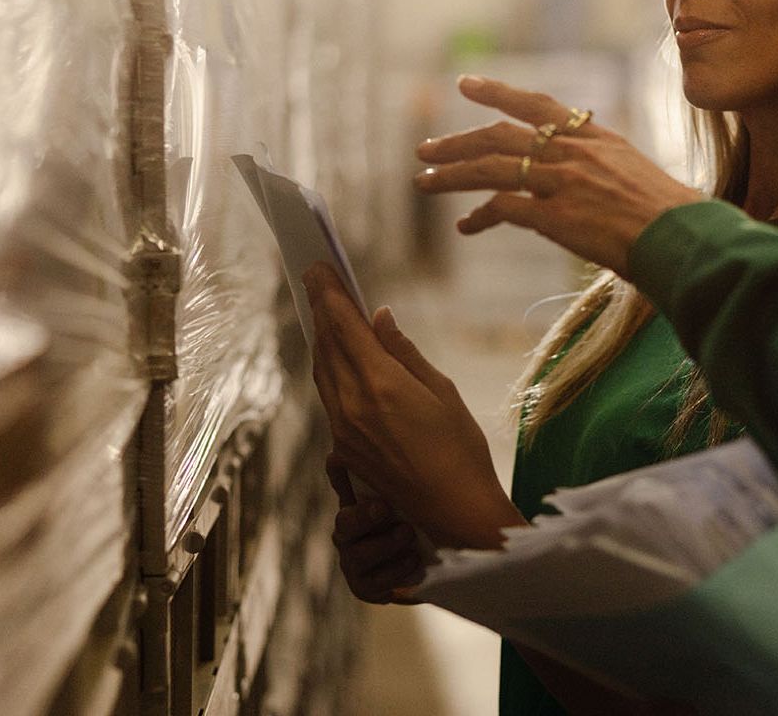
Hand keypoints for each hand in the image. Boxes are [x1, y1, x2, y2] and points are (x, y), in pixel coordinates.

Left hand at [305, 264, 523, 549]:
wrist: (453, 510)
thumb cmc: (461, 449)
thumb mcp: (442, 391)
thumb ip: (404, 352)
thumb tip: (379, 318)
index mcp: (380, 385)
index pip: (344, 327)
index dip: (329, 294)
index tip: (319, 267)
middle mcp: (352, 405)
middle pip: (326, 346)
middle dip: (320, 309)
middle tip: (316, 279)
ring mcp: (343, 429)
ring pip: (322, 371)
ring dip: (322, 338)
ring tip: (324, 312)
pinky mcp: (344, 447)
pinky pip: (328, 396)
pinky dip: (329, 368)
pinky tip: (337, 357)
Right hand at [325, 454, 425, 603]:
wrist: (435, 565)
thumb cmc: (420, 522)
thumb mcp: (414, 496)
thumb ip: (399, 474)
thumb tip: (378, 443)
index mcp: (358, 505)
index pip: (343, 484)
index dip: (341, 476)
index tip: (349, 466)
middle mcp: (349, 534)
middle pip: (345, 524)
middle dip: (364, 516)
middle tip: (385, 508)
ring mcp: (354, 562)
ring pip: (357, 556)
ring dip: (384, 545)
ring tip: (409, 535)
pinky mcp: (365, 587)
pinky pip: (371, 584)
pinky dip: (394, 573)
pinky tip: (414, 562)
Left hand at [412, 75, 702, 275]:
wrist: (683, 238)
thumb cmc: (671, 218)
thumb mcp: (636, 176)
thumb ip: (602, 169)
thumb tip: (582, 180)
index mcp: (595, 139)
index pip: (538, 106)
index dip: (498, 93)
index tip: (466, 84)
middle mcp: (574, 152)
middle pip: (501, 136)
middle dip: (458, 142)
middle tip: (425, 149)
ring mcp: (563, 181)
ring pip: (491, 168)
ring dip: (452, 175)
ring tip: (423, 182)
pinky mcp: (556, 215)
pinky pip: (504, 209)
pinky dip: (479, 218)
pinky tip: (464, 227)